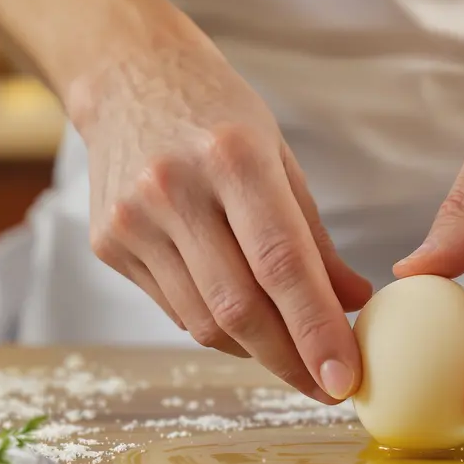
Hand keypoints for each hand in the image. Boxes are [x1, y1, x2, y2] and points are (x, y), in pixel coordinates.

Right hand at [70, 42, 371, 403]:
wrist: (128, 78)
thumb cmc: (218, 116)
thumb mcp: (279, 157)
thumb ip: (315, 238)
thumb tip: (356, 305)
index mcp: (233, 157)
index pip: (281, 264)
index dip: (315, 330)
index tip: (345, 377)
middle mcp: (175, 189)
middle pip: (238, 307)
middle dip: (289, 359)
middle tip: (327, 385)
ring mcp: (133, 219)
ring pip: (203, 322)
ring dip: (256, 349)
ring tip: (291, 352)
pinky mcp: (108, 244)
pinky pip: (175, 309)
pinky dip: (216, 326)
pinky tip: (241, 318)